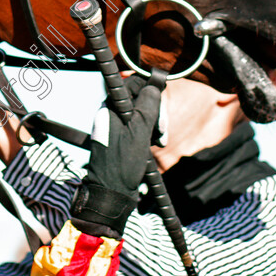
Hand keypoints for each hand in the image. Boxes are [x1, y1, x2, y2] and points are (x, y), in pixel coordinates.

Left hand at [70, 77, 162, 238]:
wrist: (112, 191)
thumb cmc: (122, 162)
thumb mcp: (139, 131)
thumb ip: (148, 105)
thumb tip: (154, 84)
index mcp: (111, 107)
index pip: (133, 83)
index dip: (150, 89)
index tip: (163, 97)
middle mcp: (113, 113)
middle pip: (141, 99)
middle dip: (156, 112)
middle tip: (161, 131)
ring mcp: (118, 126)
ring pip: (144, 113)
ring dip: (156, 124)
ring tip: (159, 141)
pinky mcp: (124, 137)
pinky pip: (142, 127)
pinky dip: (151, 133)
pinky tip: (155, 144)